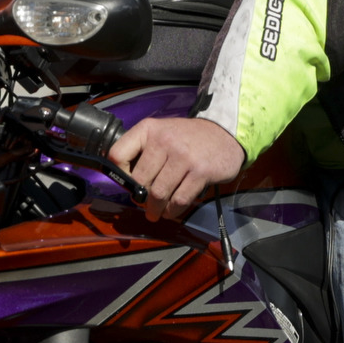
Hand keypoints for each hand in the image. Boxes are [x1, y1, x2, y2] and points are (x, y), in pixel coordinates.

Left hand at [108, 116, 247, 221]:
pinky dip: (172, 211)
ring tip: (155, 212)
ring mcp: (183, 157)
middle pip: (139, 180)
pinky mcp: (200, 172)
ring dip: (154, 209)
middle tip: (143, 203)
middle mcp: (164, 141)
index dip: (119, 174)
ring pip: (158, 193)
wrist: (225, 133)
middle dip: (139, 197)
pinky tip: (171, 211)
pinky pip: (179, 199)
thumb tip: (126, 181)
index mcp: (148, 130)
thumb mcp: (161, 132)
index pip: (118, 154)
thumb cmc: (187, 137)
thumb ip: (143, 150)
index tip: (127, 183)